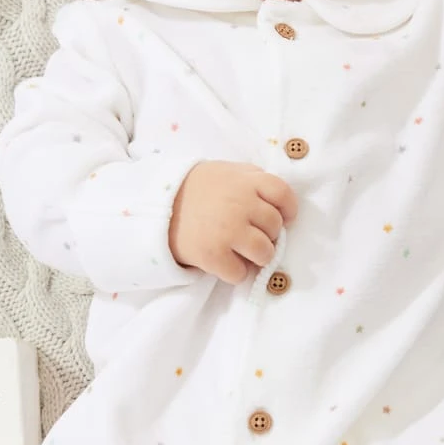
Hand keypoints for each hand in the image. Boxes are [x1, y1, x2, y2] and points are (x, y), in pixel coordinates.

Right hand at [169, 160, 297, 283]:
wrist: (155, 207)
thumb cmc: (193, 189)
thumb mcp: (224, 171)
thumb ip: (251, 178)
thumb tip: (278, 199)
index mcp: (245, 181)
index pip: (283, 194)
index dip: (289, 209)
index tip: (285, 218)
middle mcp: (241, 204)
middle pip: (275, 227)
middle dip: (267, 234)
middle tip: (252, 235)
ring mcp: (228, 231)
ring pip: (265, 253)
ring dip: (257, 256)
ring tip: (242, 252)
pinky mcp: (213, 255)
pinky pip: (240, 273)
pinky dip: (236, 272)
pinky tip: (225, 262)